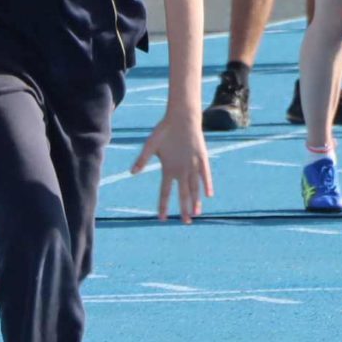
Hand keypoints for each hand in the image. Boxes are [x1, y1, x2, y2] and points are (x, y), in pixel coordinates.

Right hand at [131, 106, 213, 223]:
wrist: (181, 118)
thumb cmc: (164, 131)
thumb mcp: (150, 146)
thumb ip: (142, 160)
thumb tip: (132, 172)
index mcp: (168, 170)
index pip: (165, 192)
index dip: (164, 205)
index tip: (162, 219)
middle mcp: (181, 171)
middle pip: (183, 194)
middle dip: (184, 209)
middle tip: (186, 222)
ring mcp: (192, 166)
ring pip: (194, 187)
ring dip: (195, 200)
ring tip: (196, 214)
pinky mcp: (201, 158)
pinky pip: (205, 174)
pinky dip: (206, 184)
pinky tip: (208, 195)